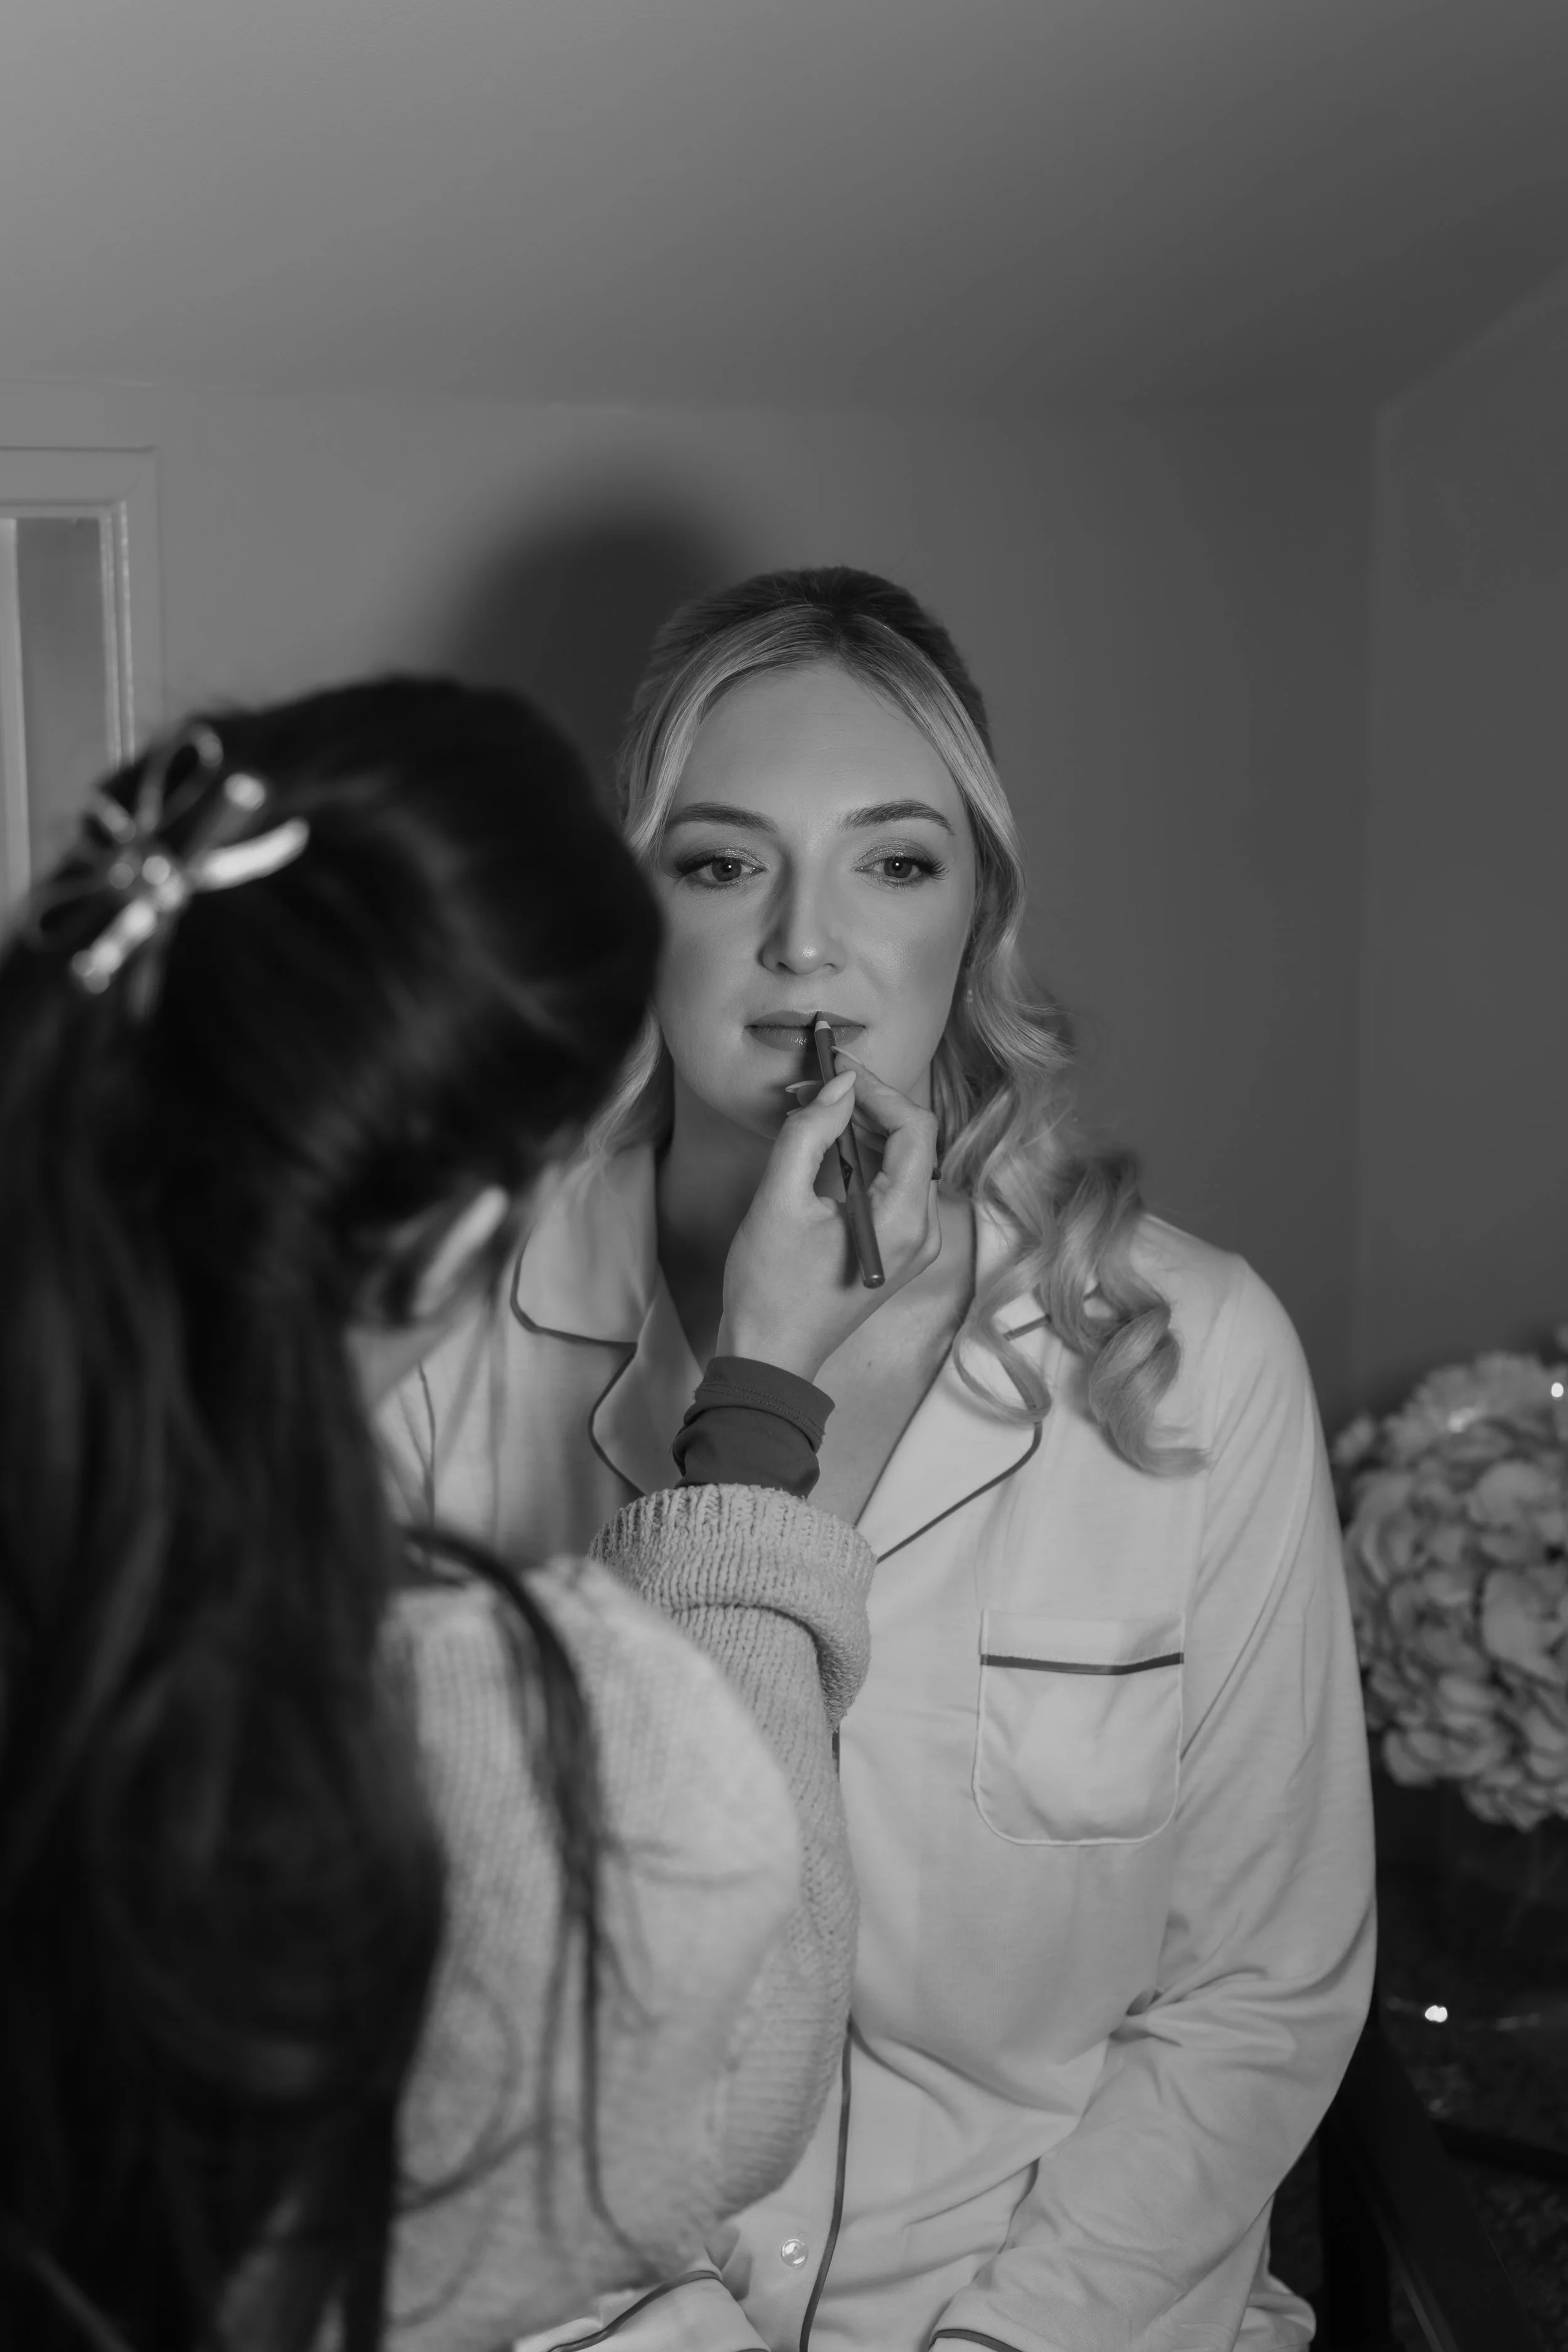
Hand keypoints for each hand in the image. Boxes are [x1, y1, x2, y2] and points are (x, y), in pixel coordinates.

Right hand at [717, 1064, 940, 1382]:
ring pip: (904, 1160)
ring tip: (814, 1107)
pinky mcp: (897, 1248)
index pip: (914, 1128)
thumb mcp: (779, 1201)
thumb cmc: (770, 1289)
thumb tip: (839, 1086)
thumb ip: (809, 1133)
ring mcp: (914, 1243)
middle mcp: (923, 1232)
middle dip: (867, 1104)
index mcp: (904, 1221)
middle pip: (913, 1141)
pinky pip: (893, 1185)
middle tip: (815, 1083)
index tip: (835, 1068)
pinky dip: (864, 1157)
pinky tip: (827, 1144)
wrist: (770, 1356)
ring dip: (863, 1127)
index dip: (877, 1088)